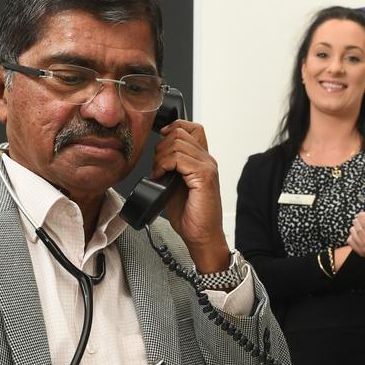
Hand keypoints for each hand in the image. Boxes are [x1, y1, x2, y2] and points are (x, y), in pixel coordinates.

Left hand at [152, 120, 228, 272]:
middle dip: (162, 146)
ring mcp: (207, 167)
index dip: (174, 128)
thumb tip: (156, 158)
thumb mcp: (175, 185)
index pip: (192, 128)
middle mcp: (207, 160)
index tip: (161, 142)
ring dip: (161, 157)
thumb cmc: (191, 216)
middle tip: (158, 166)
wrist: (201, 235)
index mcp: (202, 160)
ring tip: (159, 173)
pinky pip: (179, 158)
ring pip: (178, 143)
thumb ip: (171, 168)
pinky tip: (161, 177)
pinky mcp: (204, 176)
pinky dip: (165, 165)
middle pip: (180, 132)